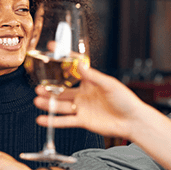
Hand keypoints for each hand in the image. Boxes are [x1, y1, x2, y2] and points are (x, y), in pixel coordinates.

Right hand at [34, 64, 150, 141]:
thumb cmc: (125, 100)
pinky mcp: (83, 120)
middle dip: (49, 89)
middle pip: (62, 90)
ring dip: (49, 103)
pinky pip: (65, 121)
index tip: (53, 48)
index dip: (63, 58)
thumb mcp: (109, 84)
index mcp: (90, 82)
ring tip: (38, 100)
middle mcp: (84, 94)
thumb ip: (93, 76)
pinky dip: (53, 120)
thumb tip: (79, 64)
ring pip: (61, 105)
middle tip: (38, 87)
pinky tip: (42, 119)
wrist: (132, 121)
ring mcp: (82, 107)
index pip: (73, 68)